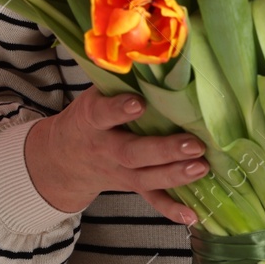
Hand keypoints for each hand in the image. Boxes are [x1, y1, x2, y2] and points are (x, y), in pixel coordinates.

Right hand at [24, 88, 209, 225]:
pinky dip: (172, 209)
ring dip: (176, 175)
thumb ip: (118, 79)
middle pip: (133, 153)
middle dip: (164, 150)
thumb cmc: (88, 116)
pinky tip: (194, 216)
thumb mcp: (92, 94)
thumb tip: (153, 48)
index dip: (118, 109)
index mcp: (92, 120)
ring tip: (202, 167)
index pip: (102, 114)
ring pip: (147, 177)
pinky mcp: (130, 186)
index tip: (138, 103)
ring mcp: (118, 172)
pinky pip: (151, 200)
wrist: (62, 158)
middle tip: (193, 143)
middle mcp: (105, 148)